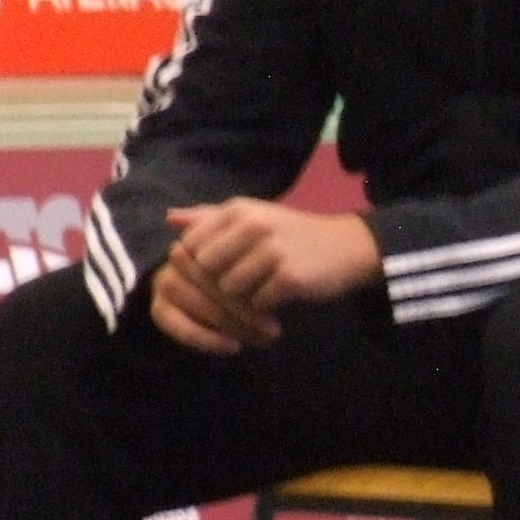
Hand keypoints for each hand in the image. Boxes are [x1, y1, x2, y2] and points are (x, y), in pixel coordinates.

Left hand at [151, 200, 379, 355]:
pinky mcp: (289, 277)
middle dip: (217, 287)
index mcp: (239, 209)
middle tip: (237, 292)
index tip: (215, 275)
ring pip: (229, 291)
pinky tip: (276, 304)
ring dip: (241, 301)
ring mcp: (272, 251)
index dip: (197, 268)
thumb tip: (170, 219)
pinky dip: (263, 310)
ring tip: (259, 297)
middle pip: (207, 272)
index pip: (191, 246)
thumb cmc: (294, 234)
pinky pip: (256, 304)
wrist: (349, 247)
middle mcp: (254, 225)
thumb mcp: (254, 217)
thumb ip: (210, 218)